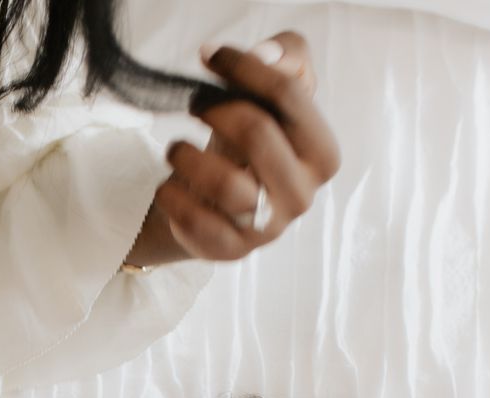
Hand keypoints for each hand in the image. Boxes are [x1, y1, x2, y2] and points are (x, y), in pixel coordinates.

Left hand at [128, 33, 340, 267]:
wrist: (222, 199)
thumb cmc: (253, 141)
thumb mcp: (276, 94)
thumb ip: (287, 58)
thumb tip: (265, 55)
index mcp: (321, 154)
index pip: (289, 96)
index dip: (245, 67)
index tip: (213, 56)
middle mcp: (301, 194)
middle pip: (257, 133)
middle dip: (216, 109)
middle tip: (193, 103)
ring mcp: (268, 228)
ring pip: (224, 184)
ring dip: (186, 155)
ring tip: (175, 148)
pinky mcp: (231, 250)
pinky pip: (197, 224)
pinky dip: (173, 197)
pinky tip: (168, 184)